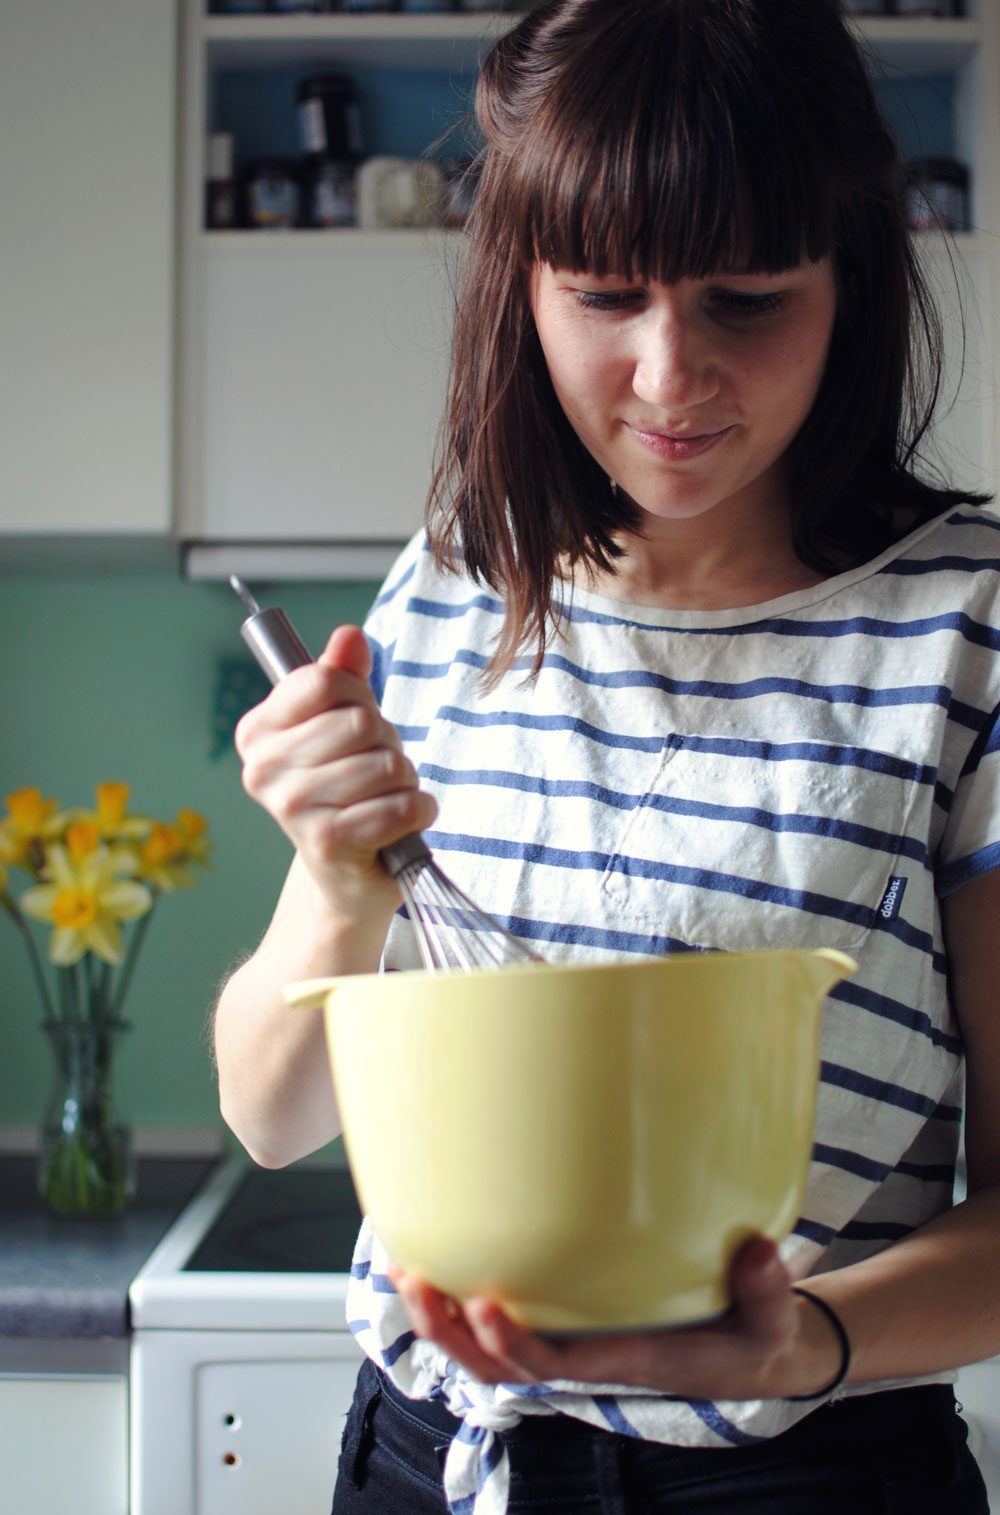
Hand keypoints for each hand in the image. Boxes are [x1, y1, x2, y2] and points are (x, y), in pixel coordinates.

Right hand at [235, 624, 437, 912]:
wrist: (347, 874)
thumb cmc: (346, 789)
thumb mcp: (341, 724)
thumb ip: (343, 677)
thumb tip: (348, 636)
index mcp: (257, 731)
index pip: (325, 681)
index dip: (359, 696)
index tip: (355, 721)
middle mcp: (263, 770)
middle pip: (360, 723)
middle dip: (387, 743)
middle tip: (376, 770)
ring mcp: (292, 809)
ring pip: (385, 766)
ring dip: (404, 781)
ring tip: (384, 797)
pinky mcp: (327, 844)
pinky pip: (398, 807)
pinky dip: (417, 811)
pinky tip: (401, 822)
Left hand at [389, 1237, 840, 1400]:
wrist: (744, 1354)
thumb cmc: (749, 1334)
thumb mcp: (771, 1321)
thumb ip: (767, 1291)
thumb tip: (759, 1253)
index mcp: (627, 1362)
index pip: (558, 1365)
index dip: (516, 1345)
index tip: (487, 1305)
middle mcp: (585, 1357)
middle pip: (499, 1367)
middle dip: (452, 1333)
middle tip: (416, 1281)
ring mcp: (569, 1342)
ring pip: (488, 1352)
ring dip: (444, 1318)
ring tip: (405, 1267)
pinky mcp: (564, 1322)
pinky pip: (501, 1324)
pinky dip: (463, 1301)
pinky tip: (439, 1257)